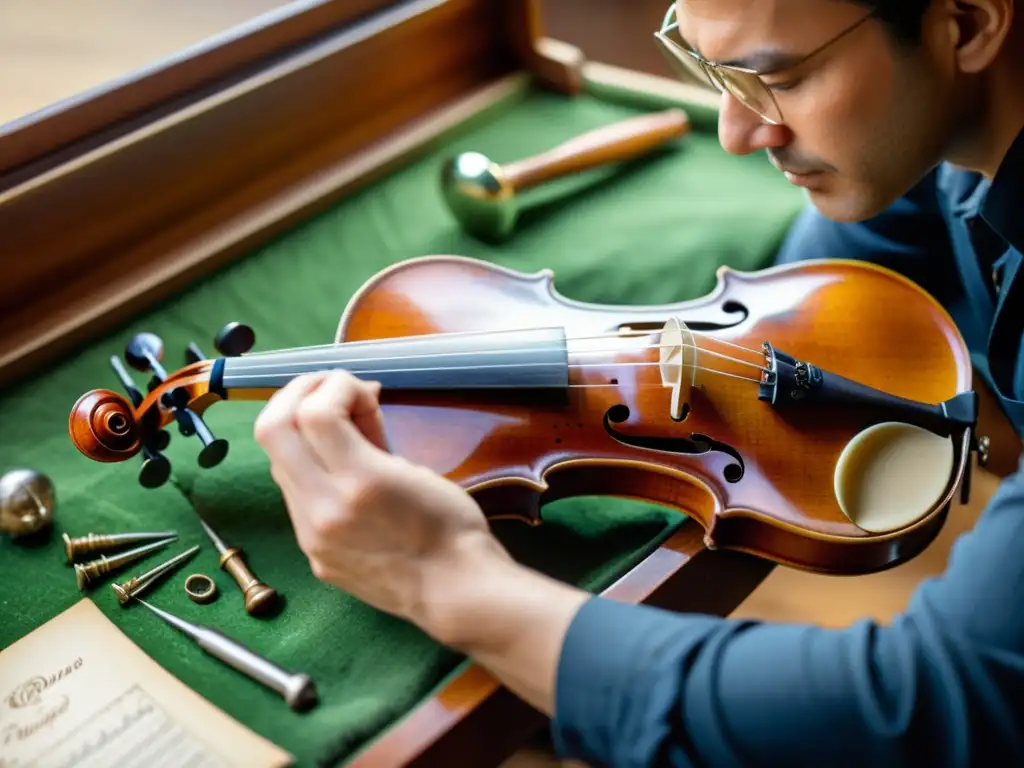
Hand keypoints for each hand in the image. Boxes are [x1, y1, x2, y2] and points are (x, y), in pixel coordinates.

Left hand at [253, 370, 509, 634]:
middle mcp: (323, 511)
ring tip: (341, 428)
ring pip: (278, 461)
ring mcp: (311, 536)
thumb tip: (351, 404)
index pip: (314, 412)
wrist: (454, 592)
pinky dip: (309, 466)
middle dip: (298, 394)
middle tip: (330, 389)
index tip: (362, 387)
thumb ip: (372, 434)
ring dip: (300, 430)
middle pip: (273, 430)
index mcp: (359, 484)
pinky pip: (294, 495)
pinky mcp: (312, 553)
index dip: (336, 385)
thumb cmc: (451, 527)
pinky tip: (339, 466)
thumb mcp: (417, 468)